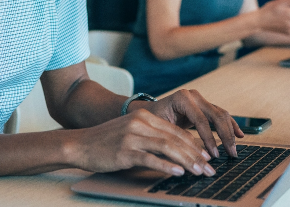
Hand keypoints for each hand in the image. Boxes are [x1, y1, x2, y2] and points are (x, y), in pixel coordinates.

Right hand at [67, 90, 241, 177]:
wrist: (80, 144)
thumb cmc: (106, 142)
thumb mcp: (131, 132)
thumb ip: (151, 137)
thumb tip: (176, 151)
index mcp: (144, 117)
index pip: (176, 130)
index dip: (194, 144)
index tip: (207, 156)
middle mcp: (140, 123)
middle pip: (175, 138)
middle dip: (196, 155)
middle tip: (209, 168)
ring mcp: (132, 136)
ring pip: (167, 148)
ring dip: (187, 161)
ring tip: (200, 172)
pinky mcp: (125, 151)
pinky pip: (151, 159)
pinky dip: (166, 166)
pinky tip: (178, 172)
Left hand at [147, 89, 243, 157]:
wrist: (149, 112)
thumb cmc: (152, 122)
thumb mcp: (159, 130)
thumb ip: (174, 140)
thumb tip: (189, 158)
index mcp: (182, 98)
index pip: (200, 119)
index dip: (209, 138)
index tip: (215, 155)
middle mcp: (193, 96)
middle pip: (216, 115)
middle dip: (225, 136)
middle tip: (231, 154)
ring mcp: (200, 99)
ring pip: (221, 114)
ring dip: (230, 132)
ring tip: (234, 150)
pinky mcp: (205, 106)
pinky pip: (221, 115)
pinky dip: (231, 125)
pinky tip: (240, 135)